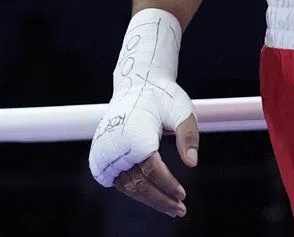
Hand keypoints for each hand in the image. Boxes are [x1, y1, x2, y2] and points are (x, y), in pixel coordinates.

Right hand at [89, 10, 198, 215]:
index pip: (152, 171)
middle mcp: (116, 144)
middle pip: (138, 184)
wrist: (136, 84)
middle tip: (179, 209)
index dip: (168, 185)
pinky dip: (134, 190)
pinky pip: (118, 180)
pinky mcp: (101, 154)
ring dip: (148, 199)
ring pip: (127, 185)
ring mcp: (105, 151)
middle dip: (160, 199)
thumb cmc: (162, 97)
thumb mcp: (181, 110)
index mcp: (134, 134)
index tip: (183, 195)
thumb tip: (192, 162)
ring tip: (170, 206)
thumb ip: (188, 135)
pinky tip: (151, 195)